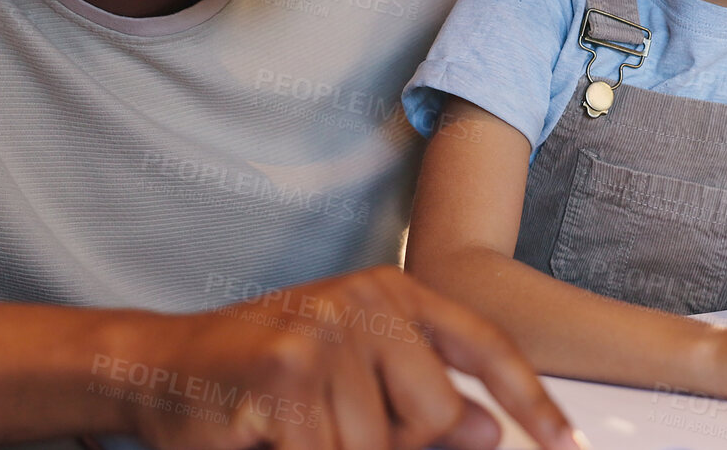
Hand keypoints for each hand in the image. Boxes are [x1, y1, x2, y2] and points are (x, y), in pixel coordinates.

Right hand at [93, 266, 582, 449]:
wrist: (158, 368)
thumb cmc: (261, 379)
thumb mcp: (352, 382)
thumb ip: (419, 400)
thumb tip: (489, 430)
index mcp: (392, 293)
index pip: (484, 345)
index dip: (533, 400)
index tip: (568, 444)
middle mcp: (365, 301)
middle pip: (439, 413)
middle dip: (398, 445)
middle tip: (328, 427)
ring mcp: (326, 332)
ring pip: (382, 446)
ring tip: (291, 428)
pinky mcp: (288, 371)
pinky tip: (269, 433)